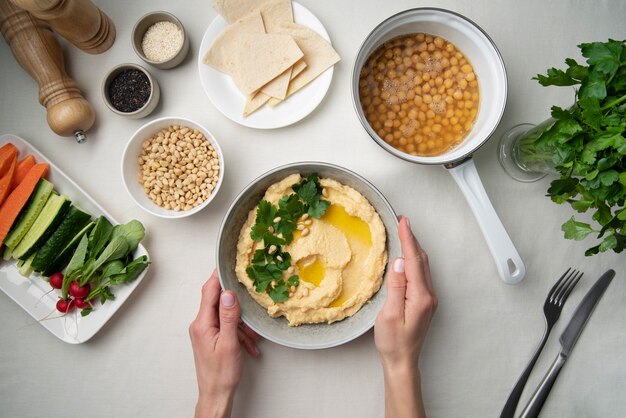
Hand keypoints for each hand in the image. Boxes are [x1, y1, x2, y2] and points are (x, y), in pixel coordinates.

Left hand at [189, 270, 259, 417]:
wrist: (216, 395)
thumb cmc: (221, 374)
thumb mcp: (229, 343)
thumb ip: (229, 317)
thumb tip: (229, 294)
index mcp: (202, 323)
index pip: (209, 291)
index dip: (218, 276)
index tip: (227, 263)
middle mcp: (200, 324)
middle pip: (218, 301)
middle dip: (236, 303)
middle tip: (249, 299)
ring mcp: (205, 331)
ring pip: (225, 315)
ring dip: (241, 323)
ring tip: (250, 336)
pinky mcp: (211, 338)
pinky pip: (226, 327)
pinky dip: (239, 332)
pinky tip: (248, 343)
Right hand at [374, 216, 436, 417]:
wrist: (402, 361)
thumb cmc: (393, 342)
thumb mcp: (389, 314)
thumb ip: (396, 287)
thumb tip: (400, 263)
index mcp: (421, 296)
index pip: (414, 261)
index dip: (408, 239)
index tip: (403, 222)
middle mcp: (429, 295)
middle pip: (421, 260)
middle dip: (412, 239)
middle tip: (401, 221)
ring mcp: (428, 298)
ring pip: (422, 266)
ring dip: (413, 248)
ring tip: (403, 232)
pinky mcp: (424, 301)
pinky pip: (420, 274)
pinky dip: (414, 259)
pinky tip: (407, 256)